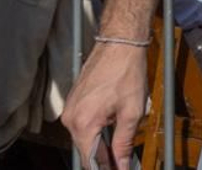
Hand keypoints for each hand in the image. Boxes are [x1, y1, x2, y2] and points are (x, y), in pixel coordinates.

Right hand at [61, 42, 147, 166]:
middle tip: (121, 163)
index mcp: (83, 124)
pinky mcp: (73, 102)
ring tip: (118, 152)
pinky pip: (82, 125)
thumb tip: (121, 164)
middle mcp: (71, 119)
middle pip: (86, 150)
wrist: (119, 45)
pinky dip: (95, 132)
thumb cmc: (126, 73)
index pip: (90, 161)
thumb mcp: (132, 112)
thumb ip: (124, 142)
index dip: (106, 169)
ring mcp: (70, 110)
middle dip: (104, 160)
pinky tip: (111, 132)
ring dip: (100, 145)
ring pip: (84, 138)